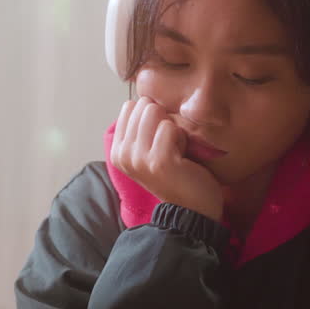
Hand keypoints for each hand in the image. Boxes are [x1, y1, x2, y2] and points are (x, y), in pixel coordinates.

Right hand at [110, 98, 222, 221]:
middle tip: (169, 148)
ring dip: (172, 130)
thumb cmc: (176, 176)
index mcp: (118, 150)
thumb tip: (144, 98)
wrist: (191, 210)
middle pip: (143, 106)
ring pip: (155, 112)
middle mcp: (123, 154)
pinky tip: (182, 158)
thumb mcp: (148, 150)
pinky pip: (170, 127)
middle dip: (162, 121)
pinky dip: (182, 139)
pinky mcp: (158, 160)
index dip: (151, 117)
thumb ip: (140, 128)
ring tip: (175, 152)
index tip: (158, 141)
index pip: (130, 106)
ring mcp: (138, 158)